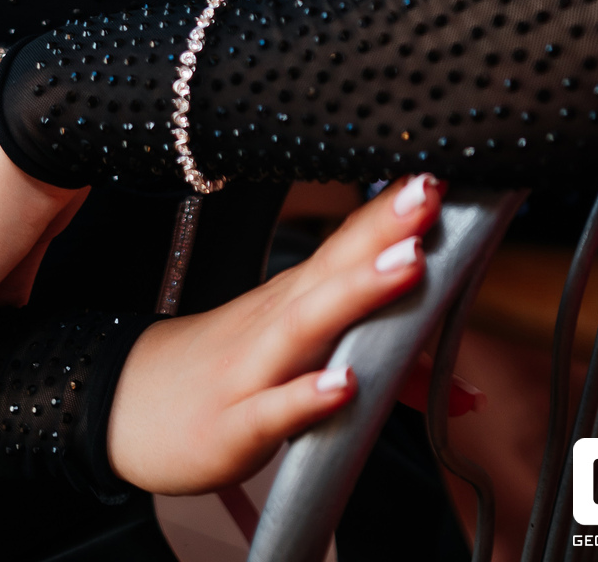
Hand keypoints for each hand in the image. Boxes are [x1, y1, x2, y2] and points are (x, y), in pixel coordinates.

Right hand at [106, 173, 449, 493]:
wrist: (127, 407)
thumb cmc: (230, 374)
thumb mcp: (308, 365)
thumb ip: (392, 378)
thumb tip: (470, 393)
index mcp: (296, 297)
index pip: (347, 243)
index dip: (391, 211)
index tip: (437, 173)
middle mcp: (277, 320)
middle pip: (333, 267)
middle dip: (384, 229)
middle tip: (430, 193)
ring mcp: (254, 368)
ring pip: (308, 326)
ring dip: (359, 291)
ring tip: (407, 264)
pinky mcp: (235, 422)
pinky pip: (273, 410)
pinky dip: (306, 396)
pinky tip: (343, 385)